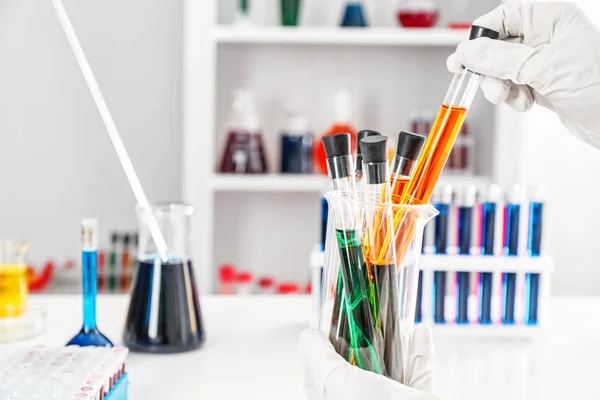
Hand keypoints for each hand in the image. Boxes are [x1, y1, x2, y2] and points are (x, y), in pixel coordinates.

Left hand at [300, 325, 444, 399]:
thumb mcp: (331, 379)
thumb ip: (316, 355)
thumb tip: (309, 336)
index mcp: (334, 398)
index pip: (323, 370)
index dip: (327, 344)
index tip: (333, 319)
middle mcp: (361, 399)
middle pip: (359, 366)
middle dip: (362, 340)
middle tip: (362, 314)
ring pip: (391, 368)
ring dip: (394, 342)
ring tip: (392, 320)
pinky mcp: (417, 399)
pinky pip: (419, 372)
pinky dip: (420, 352)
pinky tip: (420, 332)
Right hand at [447, 2, 599, 148]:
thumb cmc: (598, 87)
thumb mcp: (543, 68)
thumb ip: (500, 59)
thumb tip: (468, 52)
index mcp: (551, 17)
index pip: (503, 16)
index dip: (481, 36)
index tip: (465, 56)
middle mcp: (546, 35)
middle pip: (497, 45)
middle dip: (490, 69)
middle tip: (486, 84)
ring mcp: (542, 60)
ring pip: (501, 69)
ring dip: (500, 86)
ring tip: (510, 97)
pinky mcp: (541, 82)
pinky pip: (512, 85)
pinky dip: (513, 97)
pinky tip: (525, 102)